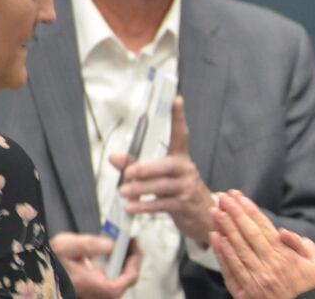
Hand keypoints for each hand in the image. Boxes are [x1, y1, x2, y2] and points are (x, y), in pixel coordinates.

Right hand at [50, 232, 140, 298]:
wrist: (36, 277)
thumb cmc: (49, 265)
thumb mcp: (66, 247)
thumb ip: (90, 245)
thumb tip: (111, 244)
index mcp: (103, 288)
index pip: (132, 276)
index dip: (136, 257)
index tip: (133, 240)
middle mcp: (103, 296)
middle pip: (128, 276)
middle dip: (130, 256)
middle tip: (127, 238)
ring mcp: (98, 294)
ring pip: (119, 277)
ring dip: (121, 259)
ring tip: (118, 241)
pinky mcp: (93, 290)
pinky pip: (110, 278)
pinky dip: (112, 264)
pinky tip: (107, 250)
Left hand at [111, 96, 214, 243]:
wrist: (202, 214)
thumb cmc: (177, 189)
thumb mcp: (160, 175)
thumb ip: (137, 165)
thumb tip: (113, 157)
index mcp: (180, 157)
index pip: (181, 134)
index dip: (178, 117)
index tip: (176, 99)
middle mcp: (185, 169)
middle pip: (166, 165)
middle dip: (146, 168)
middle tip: (128, 172)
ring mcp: (186, 187)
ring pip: (162, 186)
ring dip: (140, 189)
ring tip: (123, 192)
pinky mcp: (184, 205)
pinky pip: (162, 204)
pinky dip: (145, 207)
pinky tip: (130, 208)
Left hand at [209, 191, 314, 298]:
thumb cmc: (311, 291)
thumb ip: (303, 245)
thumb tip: (282, 231)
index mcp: (284, 256)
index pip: (263, 227)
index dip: (250, 210)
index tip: (239, 197)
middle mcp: (268, 265)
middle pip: (247, 234)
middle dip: (234, 213)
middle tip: (223, 198)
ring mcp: (255, 279)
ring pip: (236, 249)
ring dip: (225, 229)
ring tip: (215, 213)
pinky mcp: (246, 294)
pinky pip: (231, 271)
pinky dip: (222, 254)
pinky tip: (216, 239)